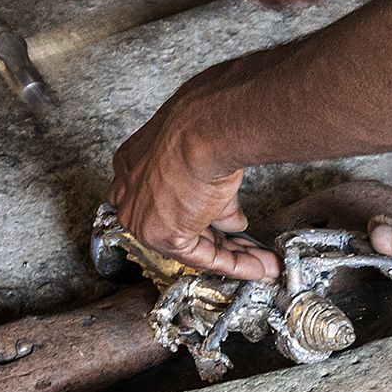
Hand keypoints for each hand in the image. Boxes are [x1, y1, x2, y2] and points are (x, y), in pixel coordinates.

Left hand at [107, 96, 279, 279]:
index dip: (199, 213)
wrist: (207, 130)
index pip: (165, 199)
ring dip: (232, 255)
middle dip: (220, 238)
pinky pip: (202, 257)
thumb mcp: (209, 158)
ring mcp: (142, 216)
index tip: (222, 222)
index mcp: (134, 164)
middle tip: (247, 244)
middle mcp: (131, 193)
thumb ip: (217, 197)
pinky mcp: (162, 235)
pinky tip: (255, 267)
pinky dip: (233, 264)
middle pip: (180, 224)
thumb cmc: (205, 124)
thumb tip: (232, 221)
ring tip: (261, 262)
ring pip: (193, 243)